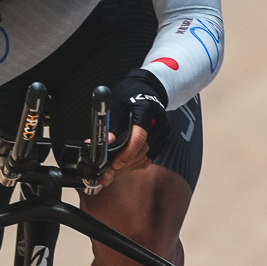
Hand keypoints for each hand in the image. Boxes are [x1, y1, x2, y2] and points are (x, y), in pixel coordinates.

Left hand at [97, 68, 169, 185]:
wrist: (146, 89)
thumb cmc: (129, 95)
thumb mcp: (115, 106)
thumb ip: (111, 126)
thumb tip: (104, 144)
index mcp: (146, 111)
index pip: (139, 138)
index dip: (126, 154)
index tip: (113, 165)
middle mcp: (158, 123)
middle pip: (141, 152)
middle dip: (122, 166)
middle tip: (106, 176)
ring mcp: (163, 132)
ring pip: (145, 158)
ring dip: (128, 167)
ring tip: (112, 174)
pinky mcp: (163, 140)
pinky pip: (149, 157)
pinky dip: (136, 164)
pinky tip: (124, 167)